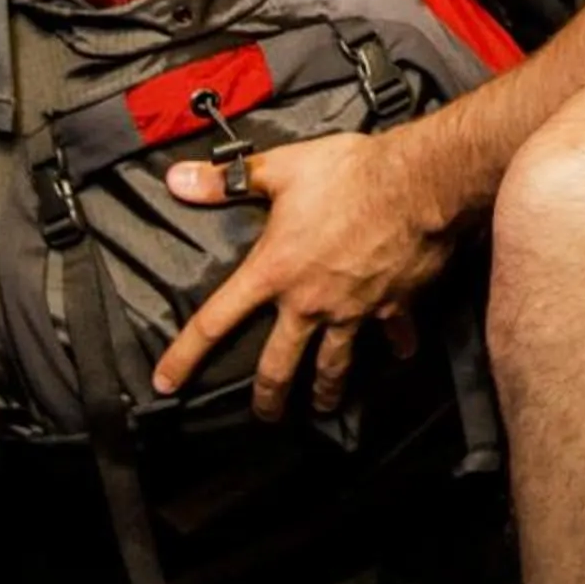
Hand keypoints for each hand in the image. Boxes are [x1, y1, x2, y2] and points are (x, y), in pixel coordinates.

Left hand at [154, 130, 449, 418]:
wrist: (418, 184)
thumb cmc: (350, 174)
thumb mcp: (282, 168)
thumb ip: (227, 180)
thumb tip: (176, 179)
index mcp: (274, 272)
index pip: (216, 322)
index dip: (185, 355)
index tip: (166, 383)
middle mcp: (309, 302)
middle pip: (279, 365)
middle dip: (269, 396)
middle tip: (266, 415)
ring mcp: (352, 309)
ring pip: (334, 363)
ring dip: (327, 388)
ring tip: (324, 404)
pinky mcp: (393, 305)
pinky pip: (393, 333)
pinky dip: (397, 344)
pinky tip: (400, 352)